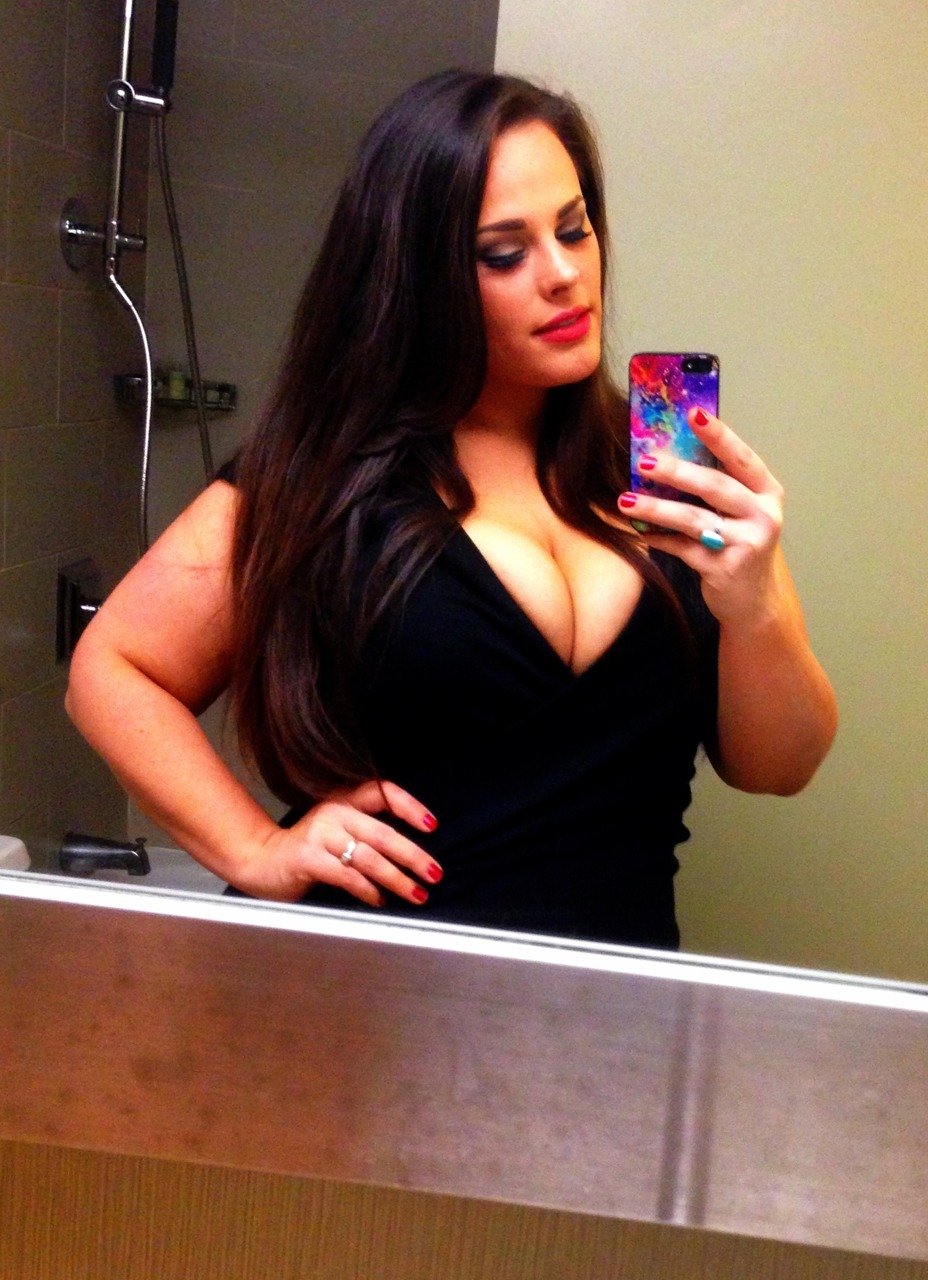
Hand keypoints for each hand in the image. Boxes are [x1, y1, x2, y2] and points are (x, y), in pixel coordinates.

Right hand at [235, 780, 441, 905]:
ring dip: (397, 879)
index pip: (382, 792)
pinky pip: (348, 876)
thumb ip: (365, 833)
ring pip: (369, 857)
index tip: (432, 826)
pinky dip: (368, 891)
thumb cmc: (306, 850)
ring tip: (416, 894)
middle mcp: (333, 812)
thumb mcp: (336, 830)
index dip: (410, 806)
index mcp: (343, 800)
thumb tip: (412, 857)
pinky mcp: (308, 858)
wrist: (259, 860)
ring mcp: (319, 834)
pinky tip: (380, 900)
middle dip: (413, 856)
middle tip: (435, 873)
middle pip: (383, 833)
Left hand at [619, 408, 785, 626]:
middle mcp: (762, 516)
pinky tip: (635, 531)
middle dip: (676, 471)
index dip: (719, 435)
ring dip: (656, 508)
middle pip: (715, 487)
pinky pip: (682, 548)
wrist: (753, 602)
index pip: (742, 458)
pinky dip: (656, 539)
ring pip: (694, 519)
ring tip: (626, 500)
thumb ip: (719, 484)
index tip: (693, 413)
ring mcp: (745, 544)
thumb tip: (670, 447)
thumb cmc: (740, 544)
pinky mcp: (723, 570)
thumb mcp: (740, 512)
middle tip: (644, 461)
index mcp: (767, 493)